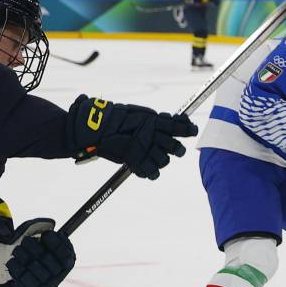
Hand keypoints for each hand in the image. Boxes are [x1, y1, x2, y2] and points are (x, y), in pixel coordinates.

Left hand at [0, 218, 75, 286]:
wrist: (25, 270)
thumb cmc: (38, 250)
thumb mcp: (44, 239)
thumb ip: (47, 233)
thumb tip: (47, 232)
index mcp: (67, 261)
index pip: (64, 253)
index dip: (56, 244)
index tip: (46, 235)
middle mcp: (59, 274)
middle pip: (47, 260)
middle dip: (33, 247)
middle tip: (26, 240)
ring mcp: (47, 284)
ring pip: (34, 268)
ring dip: (22, 255)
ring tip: (17, 250)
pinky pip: (23, 278)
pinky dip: (15, 267)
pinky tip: (13, 261)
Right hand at [67, 95, 196, 179]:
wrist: (94, 127)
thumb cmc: (114, 117)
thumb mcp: (137, 114)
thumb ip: (153, 120)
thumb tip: (174, 122)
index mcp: (154, 121)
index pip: (179, 126)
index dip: (187, 129)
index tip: (192, 129)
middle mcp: (153, 136)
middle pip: (176, 148)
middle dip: (176, 149)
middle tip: (174, 148)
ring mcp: (145, 149)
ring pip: (165, 161)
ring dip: (161, 161)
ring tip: (151, 157)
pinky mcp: (136, 161)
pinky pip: (152, 173)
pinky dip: (150, 172)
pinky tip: (146, 168)